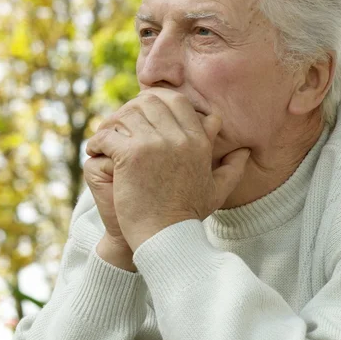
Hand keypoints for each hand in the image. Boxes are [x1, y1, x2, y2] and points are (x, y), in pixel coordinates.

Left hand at [86, 88, 250, 251]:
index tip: (142, 112)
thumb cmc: (188, 216)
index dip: (157, 100)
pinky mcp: (132, 156)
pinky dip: (97, 141)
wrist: (167, 238)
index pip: (176, 101)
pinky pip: (108, 135)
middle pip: (149, 101)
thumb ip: (233, 168)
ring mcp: (155, 144)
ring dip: (111, 124)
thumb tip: (245, 151)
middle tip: (118, 123)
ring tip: (104, 138)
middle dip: (131, 108)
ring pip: (126, 114)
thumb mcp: (217, 189)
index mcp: (198, 141)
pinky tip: (95, 150)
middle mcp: (179, 137)